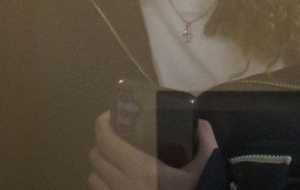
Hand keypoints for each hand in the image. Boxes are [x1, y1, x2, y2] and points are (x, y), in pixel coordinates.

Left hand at [88, 111, 217, 189]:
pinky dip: (102, 185)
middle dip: (102, 143)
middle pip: (95, 155)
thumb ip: (206, 142)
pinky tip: (117, 182)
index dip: (102, 123)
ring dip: (100, 166)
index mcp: (141, 168)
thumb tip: (201, 122)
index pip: (105, 139)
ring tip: (114, 161)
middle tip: (116, 137)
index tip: (111, 116)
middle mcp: (122, 184)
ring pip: (93, 177)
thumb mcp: (206, 168)